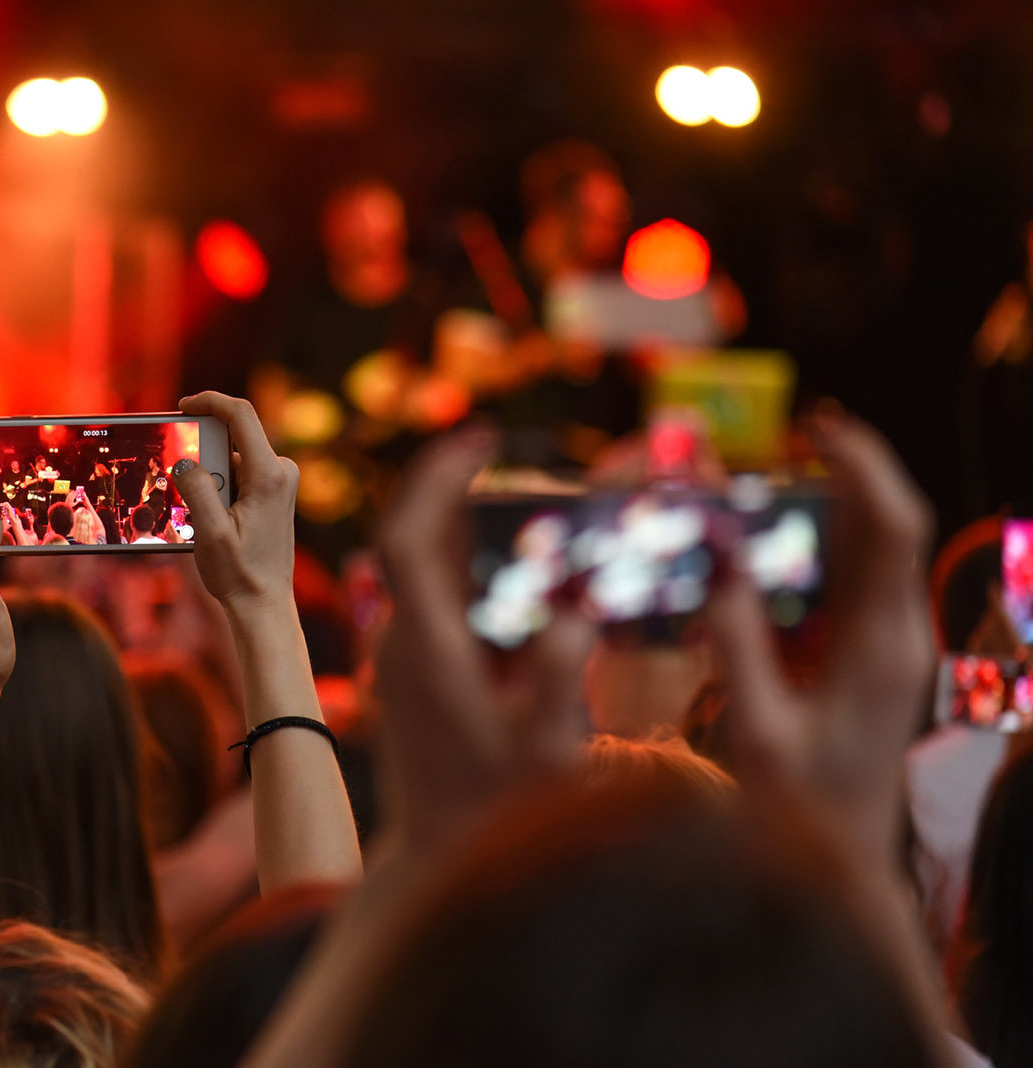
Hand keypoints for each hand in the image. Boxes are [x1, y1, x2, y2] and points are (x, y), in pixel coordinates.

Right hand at [172, 392, 298, 613]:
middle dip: (202, 457)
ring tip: (204, 519)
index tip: (183, 406)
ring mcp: (280, 480)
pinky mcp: (275, 491)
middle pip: (233, 438)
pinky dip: (218, 487)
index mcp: (269, 474)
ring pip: (232, 458)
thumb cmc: (240, 572)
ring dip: (209, 478)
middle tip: (188, 496)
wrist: (264, 602)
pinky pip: (239, 473)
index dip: (210, 401)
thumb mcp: (210, 532)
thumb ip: (196, 490)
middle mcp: (281, 471)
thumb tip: (185, 460)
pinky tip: (212, 520)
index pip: (241, 414)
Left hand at [375, 423, 593, 845]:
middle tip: (499, 451)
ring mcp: (401, 657)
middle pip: (412, 540)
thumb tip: (574, 613)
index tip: (477, 438)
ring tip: (513, 492)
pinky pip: (434, 597)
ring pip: (421, 568)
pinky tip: (511, 565)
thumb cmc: (493, 814)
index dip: (435, 479)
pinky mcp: (412, 675)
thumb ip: (557, 680)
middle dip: (452, 487)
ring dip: (459, 524)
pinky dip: (465, 565)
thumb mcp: (542, 749)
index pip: (406, 538)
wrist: (436, 866)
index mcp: (423, 646)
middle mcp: (400, 641)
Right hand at [704, 413, 933, 859]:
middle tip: (785, 442)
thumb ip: (737, 644)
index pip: (890, 526)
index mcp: (880, 646)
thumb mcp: (757, 729)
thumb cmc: (798, 814)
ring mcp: (892, 651)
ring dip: (832, 509)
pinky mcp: (875, 665)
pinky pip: (857, 584)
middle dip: (842, 474)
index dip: (860, 465)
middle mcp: (898, 638)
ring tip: (773, 480)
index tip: (816, 426)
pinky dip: (823, 550)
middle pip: (887, 529)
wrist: (842, 876)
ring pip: (875, 554)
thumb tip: (717, 560)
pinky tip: (775, 550)